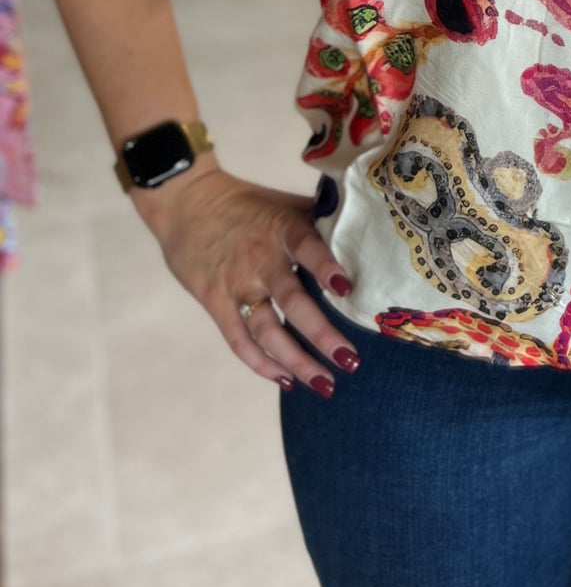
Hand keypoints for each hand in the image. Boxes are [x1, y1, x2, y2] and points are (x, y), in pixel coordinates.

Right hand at [133, 163, 359, 396]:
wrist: (186, 202)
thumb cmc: (248, 204)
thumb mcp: (285, 203)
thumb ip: (320, 219)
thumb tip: (368, 228)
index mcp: (282, 228)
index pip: (307, 247)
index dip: (326, 266)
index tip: (347, 288)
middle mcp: (260, 258)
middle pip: (292, 301)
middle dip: (322, 334)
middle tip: (351, 361)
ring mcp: (236, 283)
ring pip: (267, 330)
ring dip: (297, 360)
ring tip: (326, 384)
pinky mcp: (215, 301)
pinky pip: (239, 340)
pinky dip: (262, 363)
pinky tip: (287, 380)